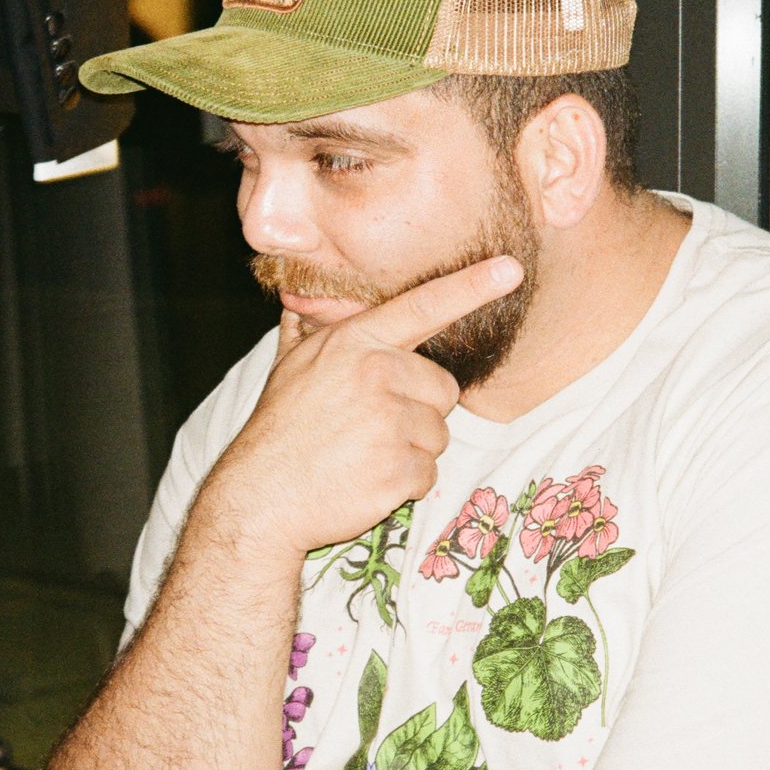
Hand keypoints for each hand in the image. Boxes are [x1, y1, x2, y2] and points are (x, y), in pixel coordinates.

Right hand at [198, 256, 522, 559]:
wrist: (259, 500)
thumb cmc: (279, 431)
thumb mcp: (290, 368)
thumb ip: (308, 332)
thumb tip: (297, 300)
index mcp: (353, 343)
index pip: (423, 306)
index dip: (470, 286)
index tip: (510, 269)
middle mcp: (375, 374)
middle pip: (443, 388)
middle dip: (419, 411)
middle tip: (370, 428)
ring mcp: (388, 423)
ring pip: (439, 434)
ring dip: (411, 451)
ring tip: (363, 454)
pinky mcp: (398, 469)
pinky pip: (429, 474)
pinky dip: (404, 484)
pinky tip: (366, 480)